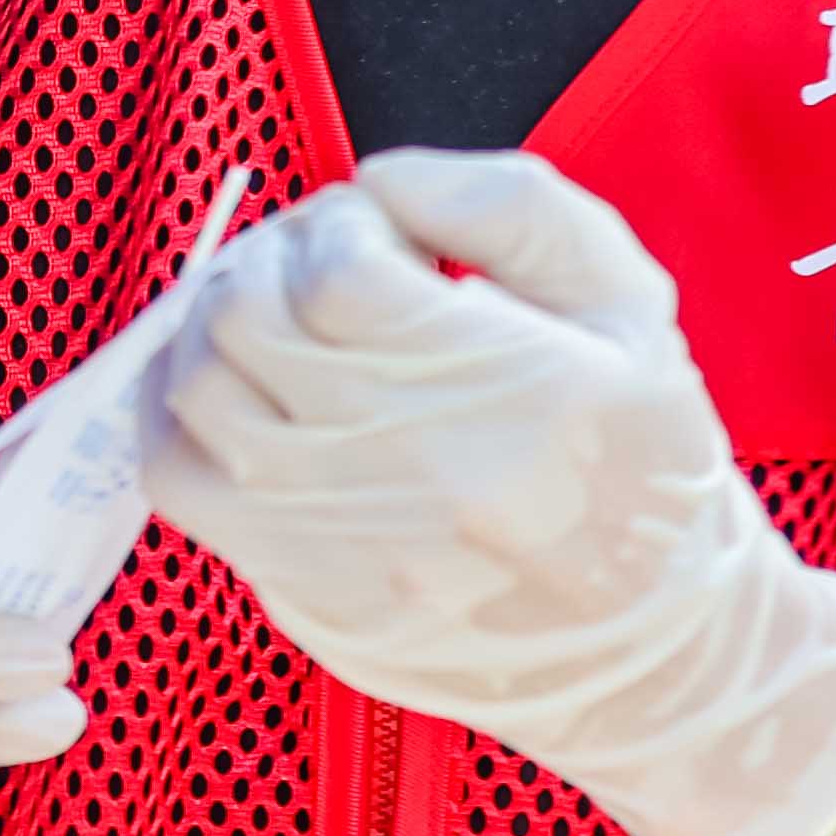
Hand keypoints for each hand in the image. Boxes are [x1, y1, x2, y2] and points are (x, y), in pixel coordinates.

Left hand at [145, 148, 835, 835]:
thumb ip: (513, 209)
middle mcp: (420, 475)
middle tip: (311, 261)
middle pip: (249, 321)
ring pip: (199, 394)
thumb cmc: (647, 468)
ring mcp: (350, 542)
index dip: (337, 226)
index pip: (342, 274)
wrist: (656, 654)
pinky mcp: (303, 591)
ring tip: (272, 317)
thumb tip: (380, 180)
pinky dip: (179, 415)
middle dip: (268, 259)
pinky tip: (233, 393)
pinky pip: (178, 483)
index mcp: (517, 393)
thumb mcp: (631, 308)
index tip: (372, 232)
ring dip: (213, 327)